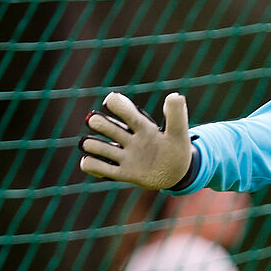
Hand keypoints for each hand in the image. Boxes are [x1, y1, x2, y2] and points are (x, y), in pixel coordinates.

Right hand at [79, 92, 193, 189]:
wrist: (179, 175)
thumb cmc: (177, 150)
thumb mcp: (179, 133)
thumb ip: (177, 115)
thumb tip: (174, 96)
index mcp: (141, 126)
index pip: (122, 108)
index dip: (115, 103)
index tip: (112, 102)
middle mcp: (129, 139)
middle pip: (102, 124)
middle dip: (100, 123)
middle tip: (113, 132)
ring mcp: (124, 156)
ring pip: (95, 145)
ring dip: (93, 145)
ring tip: (108, 151)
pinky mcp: (122, 173)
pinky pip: (97, 167)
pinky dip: (90, 164)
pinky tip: (95, 164)